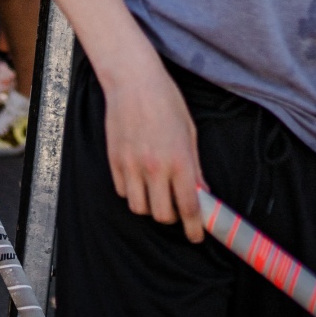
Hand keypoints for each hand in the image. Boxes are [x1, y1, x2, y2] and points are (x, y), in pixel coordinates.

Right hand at [101, 59, 203, 240]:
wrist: (133, 81)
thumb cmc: (166, 101)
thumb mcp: (189, 132)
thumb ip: (194, 166)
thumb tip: (201, 192)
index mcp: (179, 160)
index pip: (188, 207)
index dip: (194, 228)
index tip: (196, 235)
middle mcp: (155, 167)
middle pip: (162, 214)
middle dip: (171, 217)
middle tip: (175, 208)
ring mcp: (132, 165)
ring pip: (139, 207)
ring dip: (150, 207)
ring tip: (156, 194)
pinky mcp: (114, 160)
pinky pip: (123, 191)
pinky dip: (132, 192)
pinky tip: (139, 179)